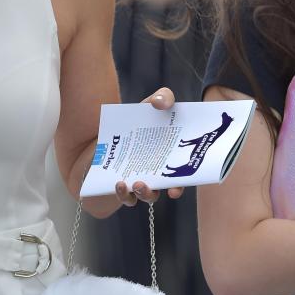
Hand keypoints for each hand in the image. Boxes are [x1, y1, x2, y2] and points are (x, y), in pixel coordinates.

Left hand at [115, 86, 184, 206]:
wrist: (108, 131)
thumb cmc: (137, 119)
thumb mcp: (149, 105)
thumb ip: (163, 97)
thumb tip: (162, 103)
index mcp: (170, 155)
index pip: (185, 171)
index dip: (186, 180)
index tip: (177, 187)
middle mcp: (158, 172)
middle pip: (169, 187)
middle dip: (170, 190)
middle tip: (164, 188)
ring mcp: (141, 181)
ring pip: (147, 195)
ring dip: (145, 194)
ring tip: (136, 184)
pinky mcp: (123, 186)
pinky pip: (126, 197)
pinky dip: (124, 194)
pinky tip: (119, 184)